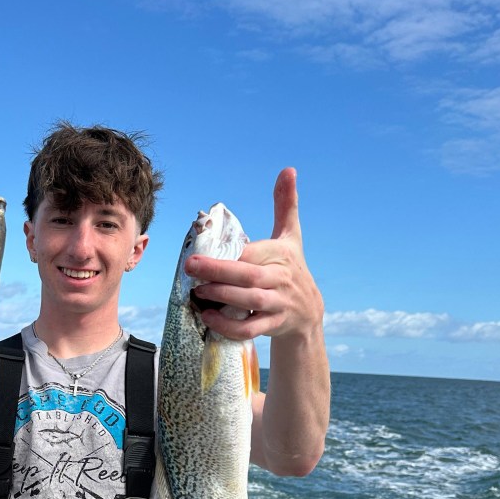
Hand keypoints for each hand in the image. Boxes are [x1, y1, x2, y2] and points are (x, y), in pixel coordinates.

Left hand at [185, 168, 323, 343]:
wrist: (309, 312)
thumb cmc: (291, 267)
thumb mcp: (290, 236)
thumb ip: (285, 204)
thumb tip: (289, 170)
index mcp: (282, 255)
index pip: (254, 253)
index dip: (230, 254)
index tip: (201, 252)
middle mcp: (282, 279)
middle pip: (249, 276)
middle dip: (218, 272)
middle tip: (190, 268)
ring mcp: (279, 304)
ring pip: (250, 302)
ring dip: (223, 297)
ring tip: (198, 293)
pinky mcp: (274, 325)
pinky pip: (251, 328)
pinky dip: (230, 326)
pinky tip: (209, 318)